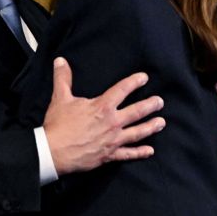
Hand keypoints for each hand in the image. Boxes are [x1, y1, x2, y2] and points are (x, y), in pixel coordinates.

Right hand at [42, 59, 164, 174]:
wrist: (54, 152)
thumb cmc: (58, 125)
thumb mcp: (60, 98)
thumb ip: (63, 78)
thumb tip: (60, 60)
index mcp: (102, 107)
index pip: (122, 90)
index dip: (134, 82)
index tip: (144, 78)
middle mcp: (112, 123)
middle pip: (136, 112)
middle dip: (150, 105)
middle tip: (160, 101)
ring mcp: (113, 140)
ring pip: (137, 132)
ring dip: (150, 127)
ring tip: (161, 122)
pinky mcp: (109, 155)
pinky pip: (128, 154)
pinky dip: (140, 152)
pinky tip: (150, 150)